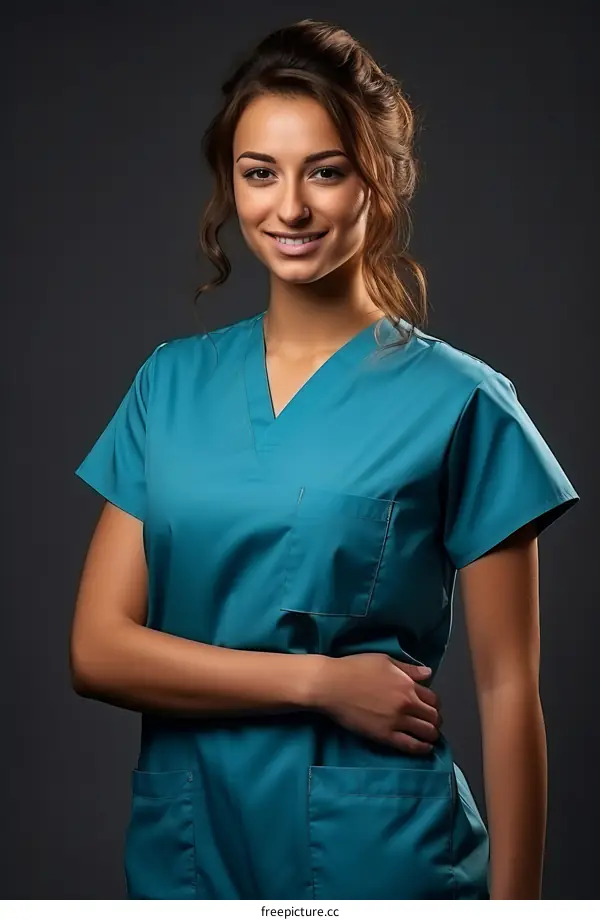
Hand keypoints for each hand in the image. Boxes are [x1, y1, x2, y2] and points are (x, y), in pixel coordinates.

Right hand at [308, 653, 441, 753]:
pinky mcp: (385, 736)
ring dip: (432, 735)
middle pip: (433, 717)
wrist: (332, 685)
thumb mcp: (384, 661)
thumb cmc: (355, 668)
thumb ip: (408, 669)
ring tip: (429, 737)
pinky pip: (410, 746)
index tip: (430, 708)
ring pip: (426, 733)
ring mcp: (397, 721)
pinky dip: (422, 748)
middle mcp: (407, 704)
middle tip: (431, 723)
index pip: (433, 699)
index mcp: (407, 684)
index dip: (434, 704)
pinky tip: (424, 748)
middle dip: (435, 721)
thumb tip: (428, 674)